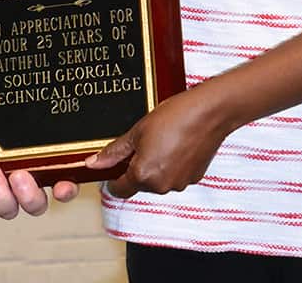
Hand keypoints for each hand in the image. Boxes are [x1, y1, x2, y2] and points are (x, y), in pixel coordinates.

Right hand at [0, 95, 77, 217]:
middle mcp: (5, 179)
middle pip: (6, 207)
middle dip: (1, 197)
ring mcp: (31, 173)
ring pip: (34, 204)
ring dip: (29, 198)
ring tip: (22, 176)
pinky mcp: (55, 163)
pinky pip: (64, 185)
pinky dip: (65, 189)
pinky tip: (62, 182)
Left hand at [85, 86, 229, 198]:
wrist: (207, 112)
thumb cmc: (174, 117)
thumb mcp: (137, 131)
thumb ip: (114, 151)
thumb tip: (94, 164)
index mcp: (143, 175)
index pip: (119, 190)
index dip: (113, 178)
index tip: (113, 167)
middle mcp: (161, 186)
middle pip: (139, 184)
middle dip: (136, 167)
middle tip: (141, 142)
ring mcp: (179, 184)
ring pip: (157, 180)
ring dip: (155, 166)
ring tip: (161, 139)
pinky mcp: (193, 179)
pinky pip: (174, 176)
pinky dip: (171, 165)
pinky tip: (175, 144)